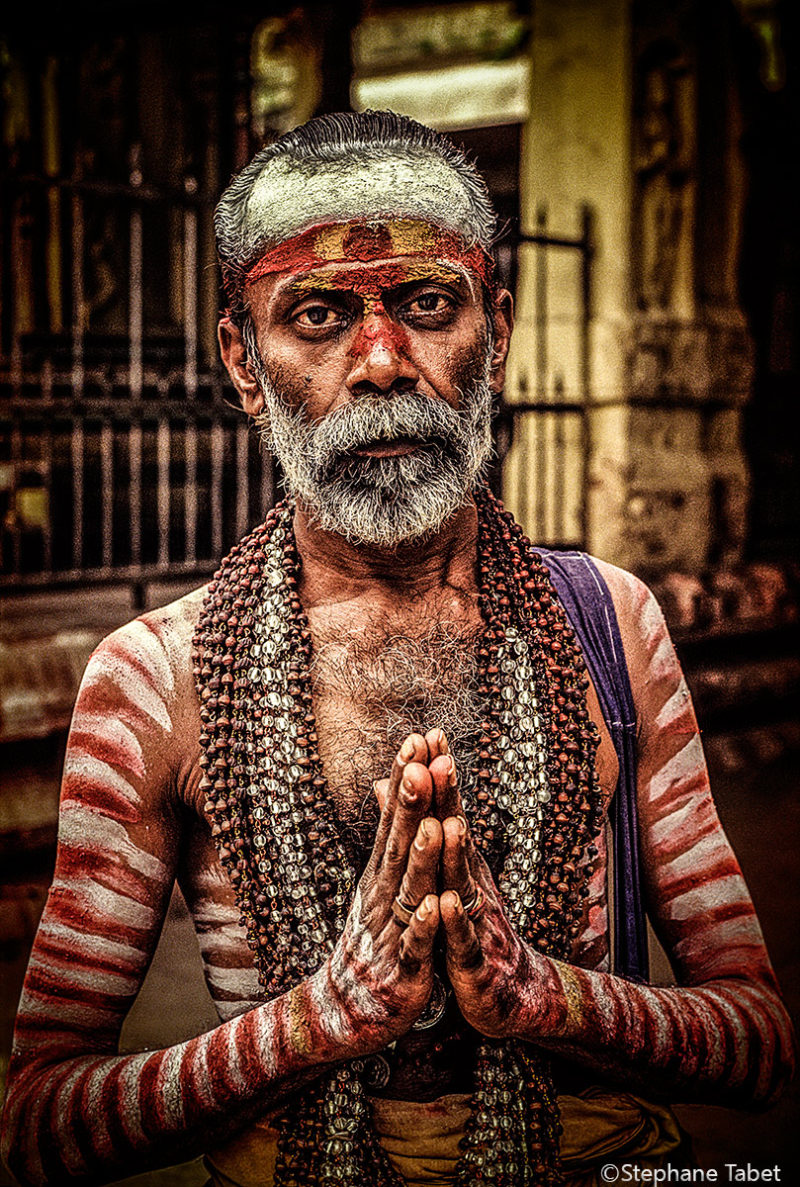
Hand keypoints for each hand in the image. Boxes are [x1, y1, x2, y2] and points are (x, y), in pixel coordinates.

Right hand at [320, 733, 442, 1056]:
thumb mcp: (381, 882)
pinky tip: (436, 908)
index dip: (408, 779)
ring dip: (423, 857)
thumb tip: (392, 783)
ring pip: (410, 889)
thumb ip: (392, 834)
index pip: (397, 817)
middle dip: (413, 802)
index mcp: (383, 873)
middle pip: (401, 842)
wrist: (348, 1012)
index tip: (419, 737)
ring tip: (436, 824)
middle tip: (423, 760)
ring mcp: (391, 930)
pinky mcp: (403, 970)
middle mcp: (384, 894)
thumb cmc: (373, 941)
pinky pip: (416, 946)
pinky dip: (425, 927)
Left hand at [435, 751, 535, 1039]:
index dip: (439, 776)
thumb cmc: (470, 926)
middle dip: (448, 798)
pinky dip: (449, 921)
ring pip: (461, 882)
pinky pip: (458, 938)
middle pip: (457, 834)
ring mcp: (472, 918)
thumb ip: (420, 829)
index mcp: (459, 862)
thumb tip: (389, 785)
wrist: (508, 992)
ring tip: (448, 822)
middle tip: (441, 758)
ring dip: (454, 853)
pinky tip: (440, 904)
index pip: (448, 810)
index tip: (428, 733)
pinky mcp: (470, 958)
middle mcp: (469, 881)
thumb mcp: (442, 876)